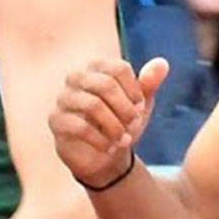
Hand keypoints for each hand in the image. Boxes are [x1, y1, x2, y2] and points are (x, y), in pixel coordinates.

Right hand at [51, 57, 168, 187]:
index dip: (135, 90)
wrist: (105, 155)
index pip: (119, 69)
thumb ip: (150, 83)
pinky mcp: (56, 121)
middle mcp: (76, 77)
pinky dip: (101, 140)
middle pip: (105, 84)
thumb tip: (162, 63)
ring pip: (93, 105)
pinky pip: (80, 127)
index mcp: (97, 67)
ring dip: (115, 126)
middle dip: (125, 109)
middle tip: (135, 125)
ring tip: (124, 140)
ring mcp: (63, 98)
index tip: (140, 107)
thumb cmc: (123, 122)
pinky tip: (111, 149)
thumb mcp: (140, 104)